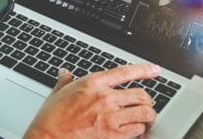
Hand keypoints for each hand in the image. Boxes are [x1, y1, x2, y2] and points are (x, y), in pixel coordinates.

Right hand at [23, 64, 160, 138]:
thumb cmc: (50, 118)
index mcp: (92, 82)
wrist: (47, 137)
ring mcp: (110, 115)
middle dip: (147, 100)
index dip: (145, 70)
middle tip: (146, 105)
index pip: (125, 72)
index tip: (155, 70)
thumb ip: (65, 81)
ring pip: (144, 112)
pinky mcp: (112, 134)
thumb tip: (64, 72)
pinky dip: (139, 130)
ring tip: (145, 118)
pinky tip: (135, 131)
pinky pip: (137, 129)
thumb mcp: (57, 93)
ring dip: (147, 116)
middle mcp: (104, 96)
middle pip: (141, 94)